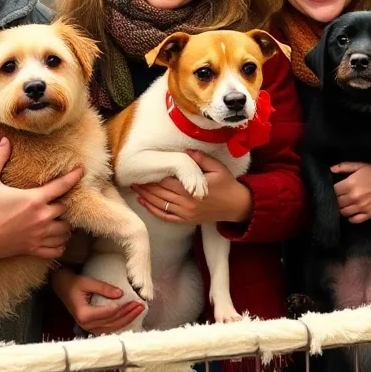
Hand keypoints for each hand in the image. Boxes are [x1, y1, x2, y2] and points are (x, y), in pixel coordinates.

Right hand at [0, 137, 82, 265]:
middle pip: (66, 209)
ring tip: (60, 219)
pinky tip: (57, 239)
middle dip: (64, 203)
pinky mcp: (33, 249)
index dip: (74, 176)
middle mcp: (41, 217)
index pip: (62, 185)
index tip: (81, 170)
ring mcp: (38, 235)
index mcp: (34, 199)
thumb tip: (4, 140)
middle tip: (61, 199)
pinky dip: (60, 245)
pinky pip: (57, 250)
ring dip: (65, 224)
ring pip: (65, 230)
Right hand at [52, 269, 144, 334]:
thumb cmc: (73, 283)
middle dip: (128, 314)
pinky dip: (120, 323)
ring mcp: (89, 328)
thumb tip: (120, 294)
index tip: (134, 301)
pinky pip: (109, 328)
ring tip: (138, 310)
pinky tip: (130, 317)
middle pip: (112, 321)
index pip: (107, 313)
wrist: (62, 287)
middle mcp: (86, 324)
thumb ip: (103, 288)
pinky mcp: (92, 327)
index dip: (121, 307)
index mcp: (84, 314)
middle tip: (140, 305)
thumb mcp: (87, 282)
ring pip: (112, 327)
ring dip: (127, 319)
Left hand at [133, 151, 253, 225]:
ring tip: (134, 187)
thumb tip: (185, 150)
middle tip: (132, 177)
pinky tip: (144, 202)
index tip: (143, 168)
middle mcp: (186, 203)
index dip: (154, 175)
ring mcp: (185, 214)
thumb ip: (201, 159)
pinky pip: (166, 216)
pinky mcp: (186, 221)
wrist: (237, 206)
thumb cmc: (228, 185)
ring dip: (146, 196)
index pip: (168, 181)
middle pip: (160, 193)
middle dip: (146, 185)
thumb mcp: (217, 168)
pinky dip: (153, 210)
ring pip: (160, 205)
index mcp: (192, 190)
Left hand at [331, 163, 370, 223]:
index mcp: (350, 184)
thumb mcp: (361, 165)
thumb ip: (345, 166)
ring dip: (342, 209)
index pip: (333, 191)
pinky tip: (352, 213)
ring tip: (344, 205)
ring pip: (344, 212)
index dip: (332, 190)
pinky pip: (355, 220)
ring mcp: (362, 207)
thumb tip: (331, 169)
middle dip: (336, 200)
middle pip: (337, 203)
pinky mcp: (369, 214)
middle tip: (339, 197)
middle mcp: (354, 197)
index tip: (334, 189)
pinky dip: (351, 217)